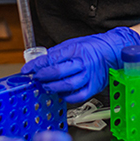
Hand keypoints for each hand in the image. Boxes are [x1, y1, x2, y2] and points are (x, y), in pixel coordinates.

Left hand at [21, 27, 139, 102]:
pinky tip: (61, 93)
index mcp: (75, 49)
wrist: (112, 51)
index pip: (51, 58)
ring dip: (53, 87)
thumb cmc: (92, 46)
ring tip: (46, 86)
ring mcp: (89, 75)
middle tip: (36, 78)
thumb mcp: (73, 43)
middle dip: (43, 76)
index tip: (27, 70)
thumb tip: (41, 62)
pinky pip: (78, 95)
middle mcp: (82, 63)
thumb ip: (58, 53)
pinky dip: (67, 96)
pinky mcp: (94, 86)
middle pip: (58, 72)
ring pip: (67, 85)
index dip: (36, 66)